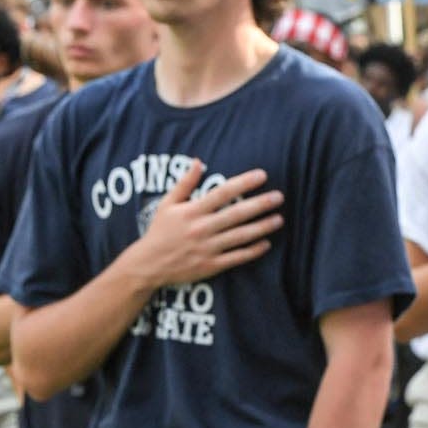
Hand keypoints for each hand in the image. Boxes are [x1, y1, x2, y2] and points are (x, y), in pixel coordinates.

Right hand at [119, 160, 284, 288]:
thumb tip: (198, 161)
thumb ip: (185, 183)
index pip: (222, 193)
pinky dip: (252, 251)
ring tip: (279, 219)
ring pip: (240, 236)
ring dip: (262, 227)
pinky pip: (236, 257)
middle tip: (279, 197)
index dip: (243, 183)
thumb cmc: (159, 231)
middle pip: (236, 214)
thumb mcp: (167, 204)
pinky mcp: (211, 266)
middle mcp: (201, 229)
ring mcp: (207, 248)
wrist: (148, 265)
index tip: (262, 175)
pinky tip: (266, 243)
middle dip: (260, 204)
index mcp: (191, 211)